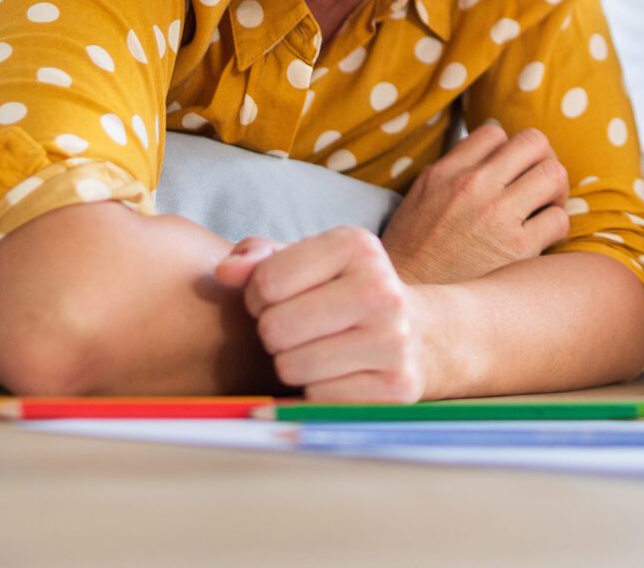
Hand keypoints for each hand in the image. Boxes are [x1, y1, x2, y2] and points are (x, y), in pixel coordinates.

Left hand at [216, 227, 437, 400]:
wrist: (418, 334)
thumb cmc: (340, 293)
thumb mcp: (305, 261)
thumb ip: (257, 258)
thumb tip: (225, 273)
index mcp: (356, 245)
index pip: (266, 282)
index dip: (257, 297)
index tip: (280, 300)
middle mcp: (381, 289)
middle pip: (275, 328)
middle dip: (273, 333)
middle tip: (296, 330)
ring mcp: (393, 341)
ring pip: (292, 367)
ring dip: (291, 364)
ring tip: (315, 349)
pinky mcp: (396, 387)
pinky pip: (317, 399)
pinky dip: (315, 391)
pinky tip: (336, 373)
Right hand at [381, 121, 571, 285]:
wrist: (409, 301)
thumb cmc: (413, 254)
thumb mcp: (419, 198)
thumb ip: (451, 171)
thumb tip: (485, 154)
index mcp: (447, 172)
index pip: (495, 132)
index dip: (508, 150)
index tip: (509, 171)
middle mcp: (473, 186)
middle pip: (534, 142)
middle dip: (543, 159)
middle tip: (538, 183)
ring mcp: (497, 215)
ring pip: (554, 174)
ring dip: (556, 190)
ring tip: (545, 208)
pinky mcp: (518, 249)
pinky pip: (559, 219)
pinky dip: (556, 226)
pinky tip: (543, 239)